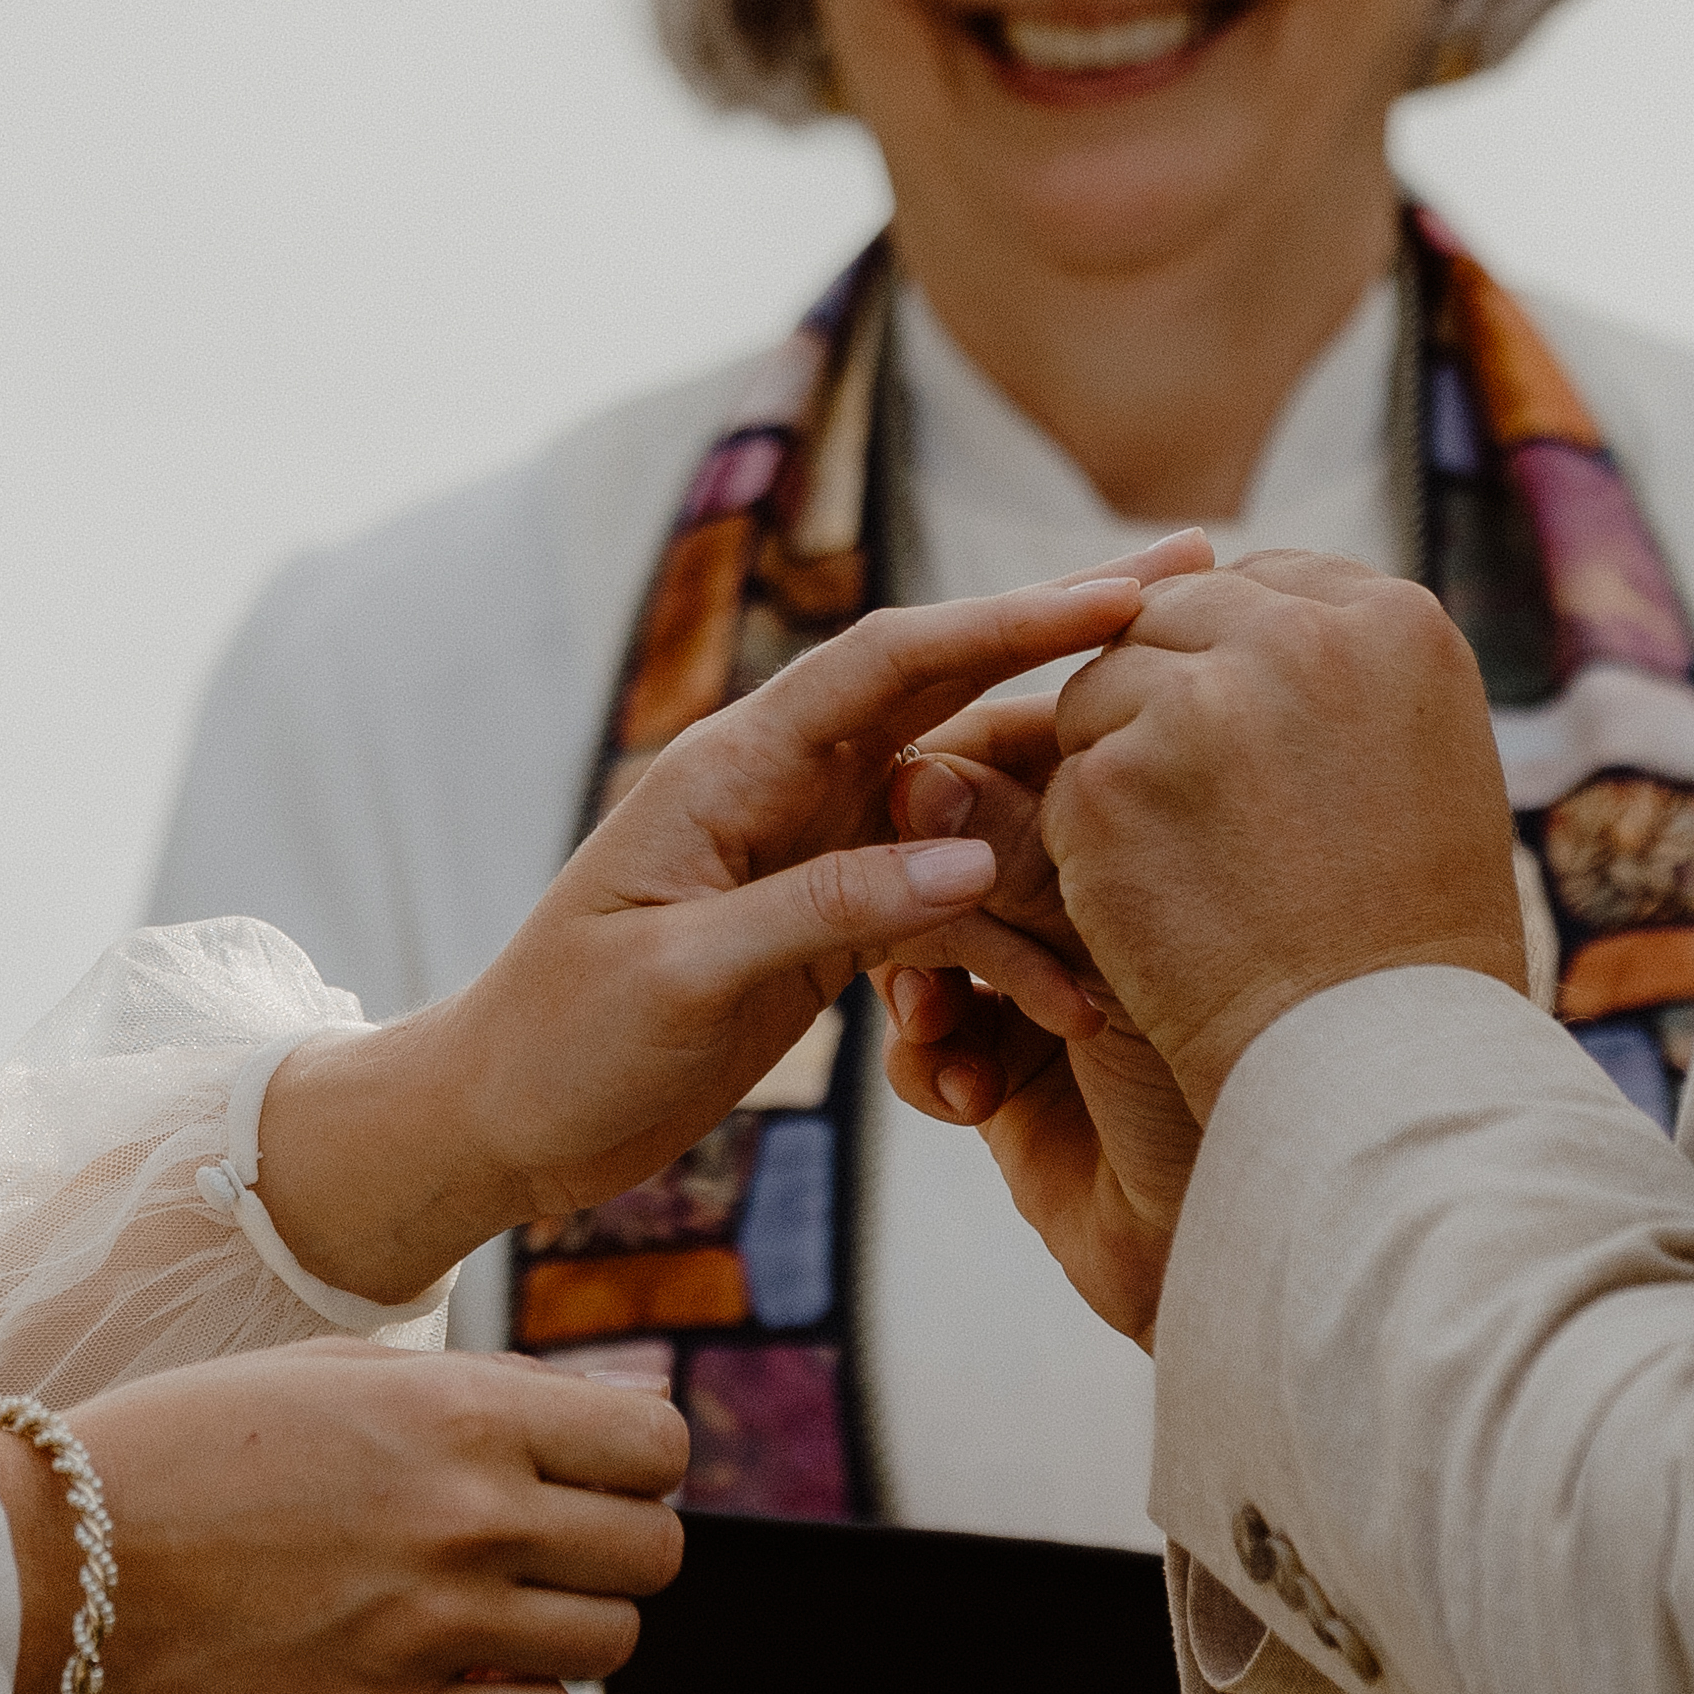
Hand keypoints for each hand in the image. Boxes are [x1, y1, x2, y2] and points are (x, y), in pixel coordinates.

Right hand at [0, 1341, 689, 1693]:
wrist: (50, 1562)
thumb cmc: (188, 1445)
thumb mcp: (336, 1373)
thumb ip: (476, 1395)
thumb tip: (592, 1428)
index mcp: (460, 1414)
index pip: (656, 1446)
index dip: (634, 1461)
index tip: (589, 1473)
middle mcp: (467, 1519)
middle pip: (653, 1553)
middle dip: (613, 1545)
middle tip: (543, 1546)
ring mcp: (433, 1631)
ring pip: (611, 1644)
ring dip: (568, 1626)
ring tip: (491, 1608)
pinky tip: (458, 1669)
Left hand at [258, 546, 1205, 1301]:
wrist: (498, 1122)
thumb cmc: (562, 1040)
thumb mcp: (686, 977)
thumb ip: (828, 909)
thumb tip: (973, 859)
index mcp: (736, 764)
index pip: (893, 660)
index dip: (1012, 619)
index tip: (1127, 589)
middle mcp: (783, 784)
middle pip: (947, 686)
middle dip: (1067, 633)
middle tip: (1194, 571)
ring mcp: (812, 848)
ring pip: (964, 795)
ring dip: (1062, 791)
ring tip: (1183, 762)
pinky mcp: (828, 920)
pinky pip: (944, 896)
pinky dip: (1015, 920)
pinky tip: (1088, 964)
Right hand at [869, 735, 1204, 1343]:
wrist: (1285, 1214)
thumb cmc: (1263, 1056)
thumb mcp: (1135, 934)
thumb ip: (1025, 850)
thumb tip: (917, 772)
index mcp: (1152, 827)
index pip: (1027, 758)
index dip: (962, 770)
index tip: (911, 782)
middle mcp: (1095, 900)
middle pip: (956, 845)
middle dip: (933, 882)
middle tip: (918, 896)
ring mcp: (1044, 986)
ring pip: (921, 940)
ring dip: (920, 973)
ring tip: (937, 1014)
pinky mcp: (1009, 1076)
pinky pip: (924, 1046)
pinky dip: (931, 1062)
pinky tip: (970, 1091)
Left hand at [1039, 554, 1530, 1111]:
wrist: (1376, 1073)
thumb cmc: (1410, 945)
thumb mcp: (1412, 774)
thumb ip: (1334, 685)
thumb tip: (1231, 627)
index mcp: (1397, 624)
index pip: (1264, 585)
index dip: (1231, 657)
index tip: (1232, 728)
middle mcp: (1299, 638)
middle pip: (1170, 619)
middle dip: (1161, 695)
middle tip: (1186, 801)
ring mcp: (1196, 704)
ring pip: (1100, 691)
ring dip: (1115, 766)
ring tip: (1184, 866)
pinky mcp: (1111, 782)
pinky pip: (1066, 781)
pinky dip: (1089, 847)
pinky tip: (1152, 913)